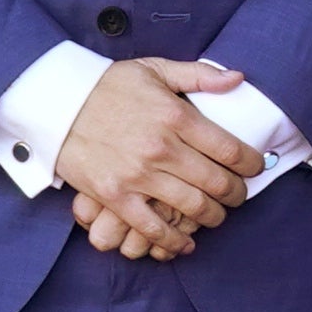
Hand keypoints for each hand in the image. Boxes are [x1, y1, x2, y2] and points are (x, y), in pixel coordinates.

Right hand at [60, 56, 264, 260]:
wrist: (56, 103)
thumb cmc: (107, 85)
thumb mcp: (154, 69)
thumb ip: (200, 75)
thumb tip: (239, 79)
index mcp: (176, 116)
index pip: (230, 149)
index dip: (250, 164)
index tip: (255, 168)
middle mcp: (162, 148)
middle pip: (218, 183)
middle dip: (237, 194)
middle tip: (239, 195)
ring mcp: (139, 175)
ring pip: (193, 208)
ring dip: (213, 217)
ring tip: (216, 216)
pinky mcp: (116, 196)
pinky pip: (153, 227)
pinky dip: (174, 240)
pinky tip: (185, 242)